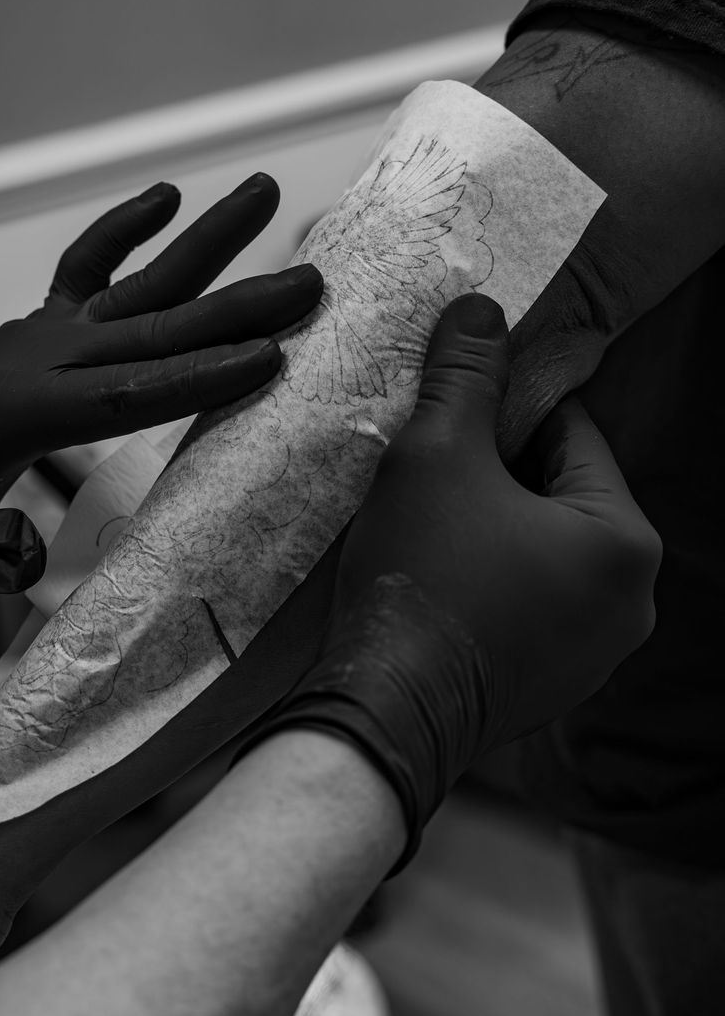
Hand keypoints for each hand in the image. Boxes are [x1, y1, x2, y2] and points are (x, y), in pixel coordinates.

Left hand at [0, 174, 321, 591]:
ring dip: (206, 239)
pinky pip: (88, 262)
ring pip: (139, 281)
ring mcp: (47, 329)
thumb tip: (24, 561)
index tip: (270, 359)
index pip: (126, 392)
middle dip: (237, 308)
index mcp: (22, 409)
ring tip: (265, 190)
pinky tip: (167, 194)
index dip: (199, 377)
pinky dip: (125, 227)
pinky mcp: (45, 318)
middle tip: (309, 283)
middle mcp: (43, 354)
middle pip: (154, 328)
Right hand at [248, 293, 660, 862]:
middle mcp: (632, 602)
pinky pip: (531, 605)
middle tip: (431, 467)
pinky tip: (439, 577)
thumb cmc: (420, 577)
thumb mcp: (437, 451)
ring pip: (544, 551)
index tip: (452, 406)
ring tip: (427, 521)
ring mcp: (596, 654)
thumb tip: (483, 306)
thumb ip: (467, 373)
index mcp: (626, 540)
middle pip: (561, 494)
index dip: (505, 409)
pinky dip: (493, 582)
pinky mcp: (554, 687)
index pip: (570, 433)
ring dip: (494, 527)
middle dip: (499, 473)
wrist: (383, 709)